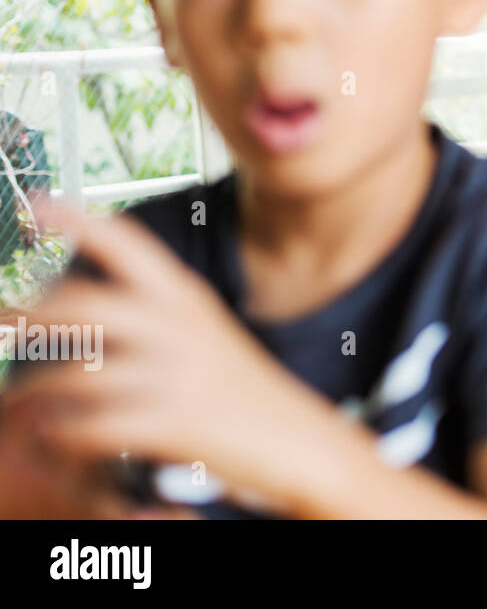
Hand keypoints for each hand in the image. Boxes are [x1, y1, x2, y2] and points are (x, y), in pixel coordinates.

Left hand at [1, 202, 361, 515]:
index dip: (82, 220)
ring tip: (17, 400)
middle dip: (27, 316)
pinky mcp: (173, 426)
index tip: (39, 203)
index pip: (131, 245)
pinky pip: (91, 427)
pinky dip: (62, 434)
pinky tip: (57, 436)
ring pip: (76, 373)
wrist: (301, 440)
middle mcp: (181, 329)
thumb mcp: (208, 335)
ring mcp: (177, 376)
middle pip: (82, 306)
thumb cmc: (246, 391)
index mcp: (188, 299)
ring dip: (33, 389)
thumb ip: (157, 317)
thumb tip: (81, 310)